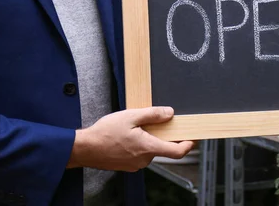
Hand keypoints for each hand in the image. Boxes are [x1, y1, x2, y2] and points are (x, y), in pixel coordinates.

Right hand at [67, 107, 193, 171]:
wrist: (84, 148)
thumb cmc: (104, 133)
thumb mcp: (130, 116)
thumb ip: (152, 114)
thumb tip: (170, 113)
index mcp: (148, 147)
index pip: (177, 152)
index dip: (188, 145)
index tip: (194, 138)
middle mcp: (144, 159)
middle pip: (163, 148)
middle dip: (162, 136)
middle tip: (156, 122)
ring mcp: (135, 165)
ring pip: (150, 150)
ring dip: (149, 139)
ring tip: (136, 128)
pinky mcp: (128, 166)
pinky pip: (140, 154)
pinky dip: (140, 145)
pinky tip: (128, 136)